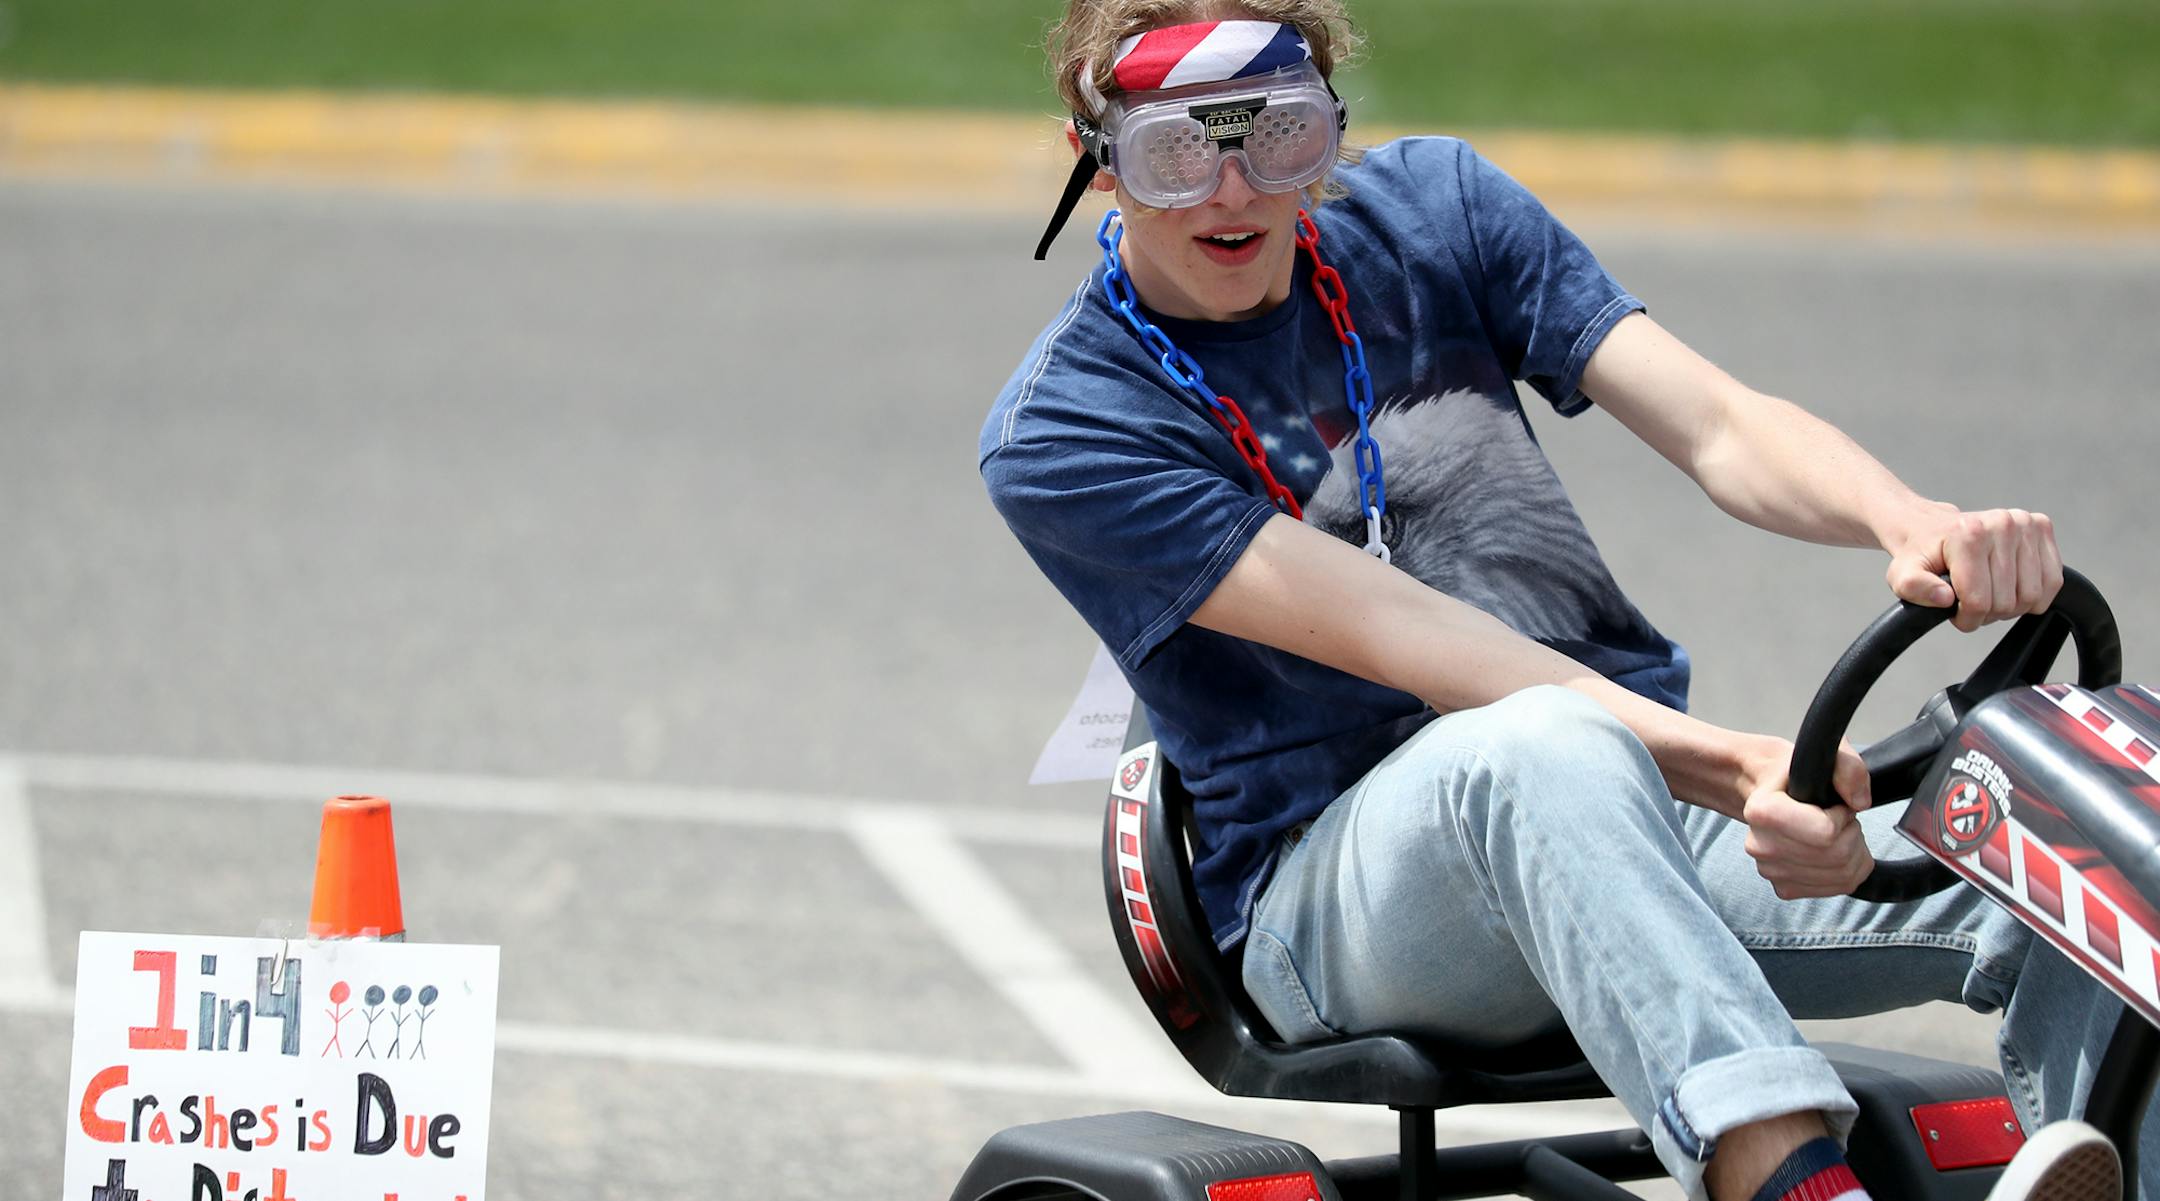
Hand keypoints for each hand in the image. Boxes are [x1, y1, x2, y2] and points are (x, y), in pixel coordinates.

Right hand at [1741, 738, 1873, 899]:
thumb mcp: (1826, 756)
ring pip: (1843, 876)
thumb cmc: (1794, 774)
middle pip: (1838, 857)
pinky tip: (1832, 851)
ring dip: (1853, 853)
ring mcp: (1770, 870)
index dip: (1842, 817)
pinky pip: (1837, 889)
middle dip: (1852, 835)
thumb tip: (1860, 802)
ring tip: (1835, 833)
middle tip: (1838, 819)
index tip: (1833, 805)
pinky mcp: (1783, 888)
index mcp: (1763, 811)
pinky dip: (1847, 870)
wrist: (1764, 791)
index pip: (1826, 833)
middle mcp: (1761, 846)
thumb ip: (1849, 769)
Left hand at [1886, 503, 2063, 632]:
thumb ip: (1914, 589)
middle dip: (1987, 613)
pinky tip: (2011, 587)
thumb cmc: (1921, 553)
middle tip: (1971, 602)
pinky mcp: (2042, 528)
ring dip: (2011, 607)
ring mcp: (2025, 524)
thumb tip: (1945, 597)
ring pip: (2032, 596)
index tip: (1955, 612)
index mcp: (1968, 535)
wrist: (1932, 528)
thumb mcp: (1902, 575)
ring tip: (1989, 594)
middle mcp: (2002, 524)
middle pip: (2007, 601)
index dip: (1966, 618)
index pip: (1978, 601)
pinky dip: (2034, 595)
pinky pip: (2053, 581)